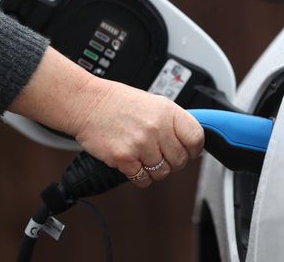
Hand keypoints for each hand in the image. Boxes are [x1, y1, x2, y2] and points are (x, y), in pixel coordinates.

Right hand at [70, 79, 203, 186]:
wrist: (87, 103)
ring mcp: (141, 143)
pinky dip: (139, 176)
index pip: (196, 138)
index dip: (194, 149)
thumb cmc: (118, 103)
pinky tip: (132, 163)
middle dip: (172, 162)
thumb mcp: (153, 103)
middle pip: (180, 160)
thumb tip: (190, 141)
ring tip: (143, 156)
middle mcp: (157, 127)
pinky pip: (143, 179)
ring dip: (154, 170)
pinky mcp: (125, 158)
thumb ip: (172, 121)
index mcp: (168, 112)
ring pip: (162, 172)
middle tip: (160, 155)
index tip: (188, 151)